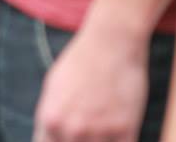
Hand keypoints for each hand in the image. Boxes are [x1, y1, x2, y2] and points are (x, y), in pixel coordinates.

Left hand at [34, 18, 151, 141]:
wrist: (112, 43)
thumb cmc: (81, 62)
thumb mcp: (53, 89)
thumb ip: (51, 119)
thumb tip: (52, 138)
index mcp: (50, 120)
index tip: (68, 137)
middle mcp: (72, 129)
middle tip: (90, 128)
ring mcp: (99, 131)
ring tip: (104, 126)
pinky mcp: (126, 129)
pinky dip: (120, 141)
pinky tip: (120, 131)